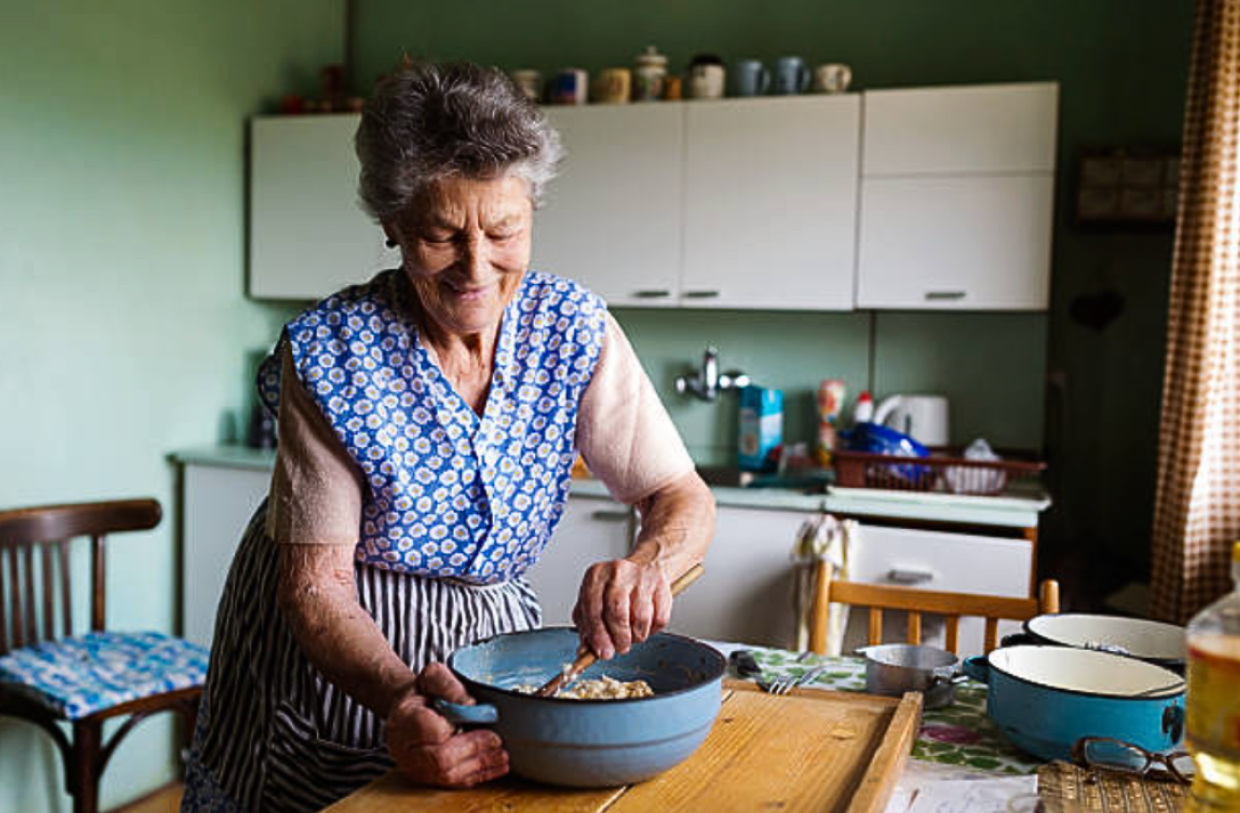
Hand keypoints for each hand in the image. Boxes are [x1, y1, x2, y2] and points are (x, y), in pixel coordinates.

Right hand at [385, 662, 507, 787]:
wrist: (406, 710)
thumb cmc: (420, 693)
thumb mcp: (432, 677)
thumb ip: (448, 685)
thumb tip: (470, 704)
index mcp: (405, 719)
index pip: (433, 730)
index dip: (458, 725)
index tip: (481, 718)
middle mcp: (405, 748)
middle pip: (440, 759)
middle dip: (473, 750)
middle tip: (496, 740)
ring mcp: (415, 766)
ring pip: (447, 775)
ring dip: (479, 766)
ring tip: (501, 755)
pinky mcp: (427, 777)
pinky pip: (452, 783)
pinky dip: (477, 776)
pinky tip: (495, 767)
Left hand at [572, 557, 671, 659]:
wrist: (645, 566)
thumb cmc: (616, 587)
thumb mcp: (595, 601)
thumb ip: (588, 626)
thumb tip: (585, 651)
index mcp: (596, 577)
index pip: (593, 610)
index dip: (598, 636)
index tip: (603, 652)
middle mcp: (617, 573)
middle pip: (617, 614)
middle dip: (619, 638)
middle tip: (621, 647)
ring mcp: (641, 577)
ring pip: (640, 618)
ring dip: (637, 635)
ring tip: (633, 633)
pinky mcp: (662, 584)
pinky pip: (660, 618)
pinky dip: (653, 629)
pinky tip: (646, 624)